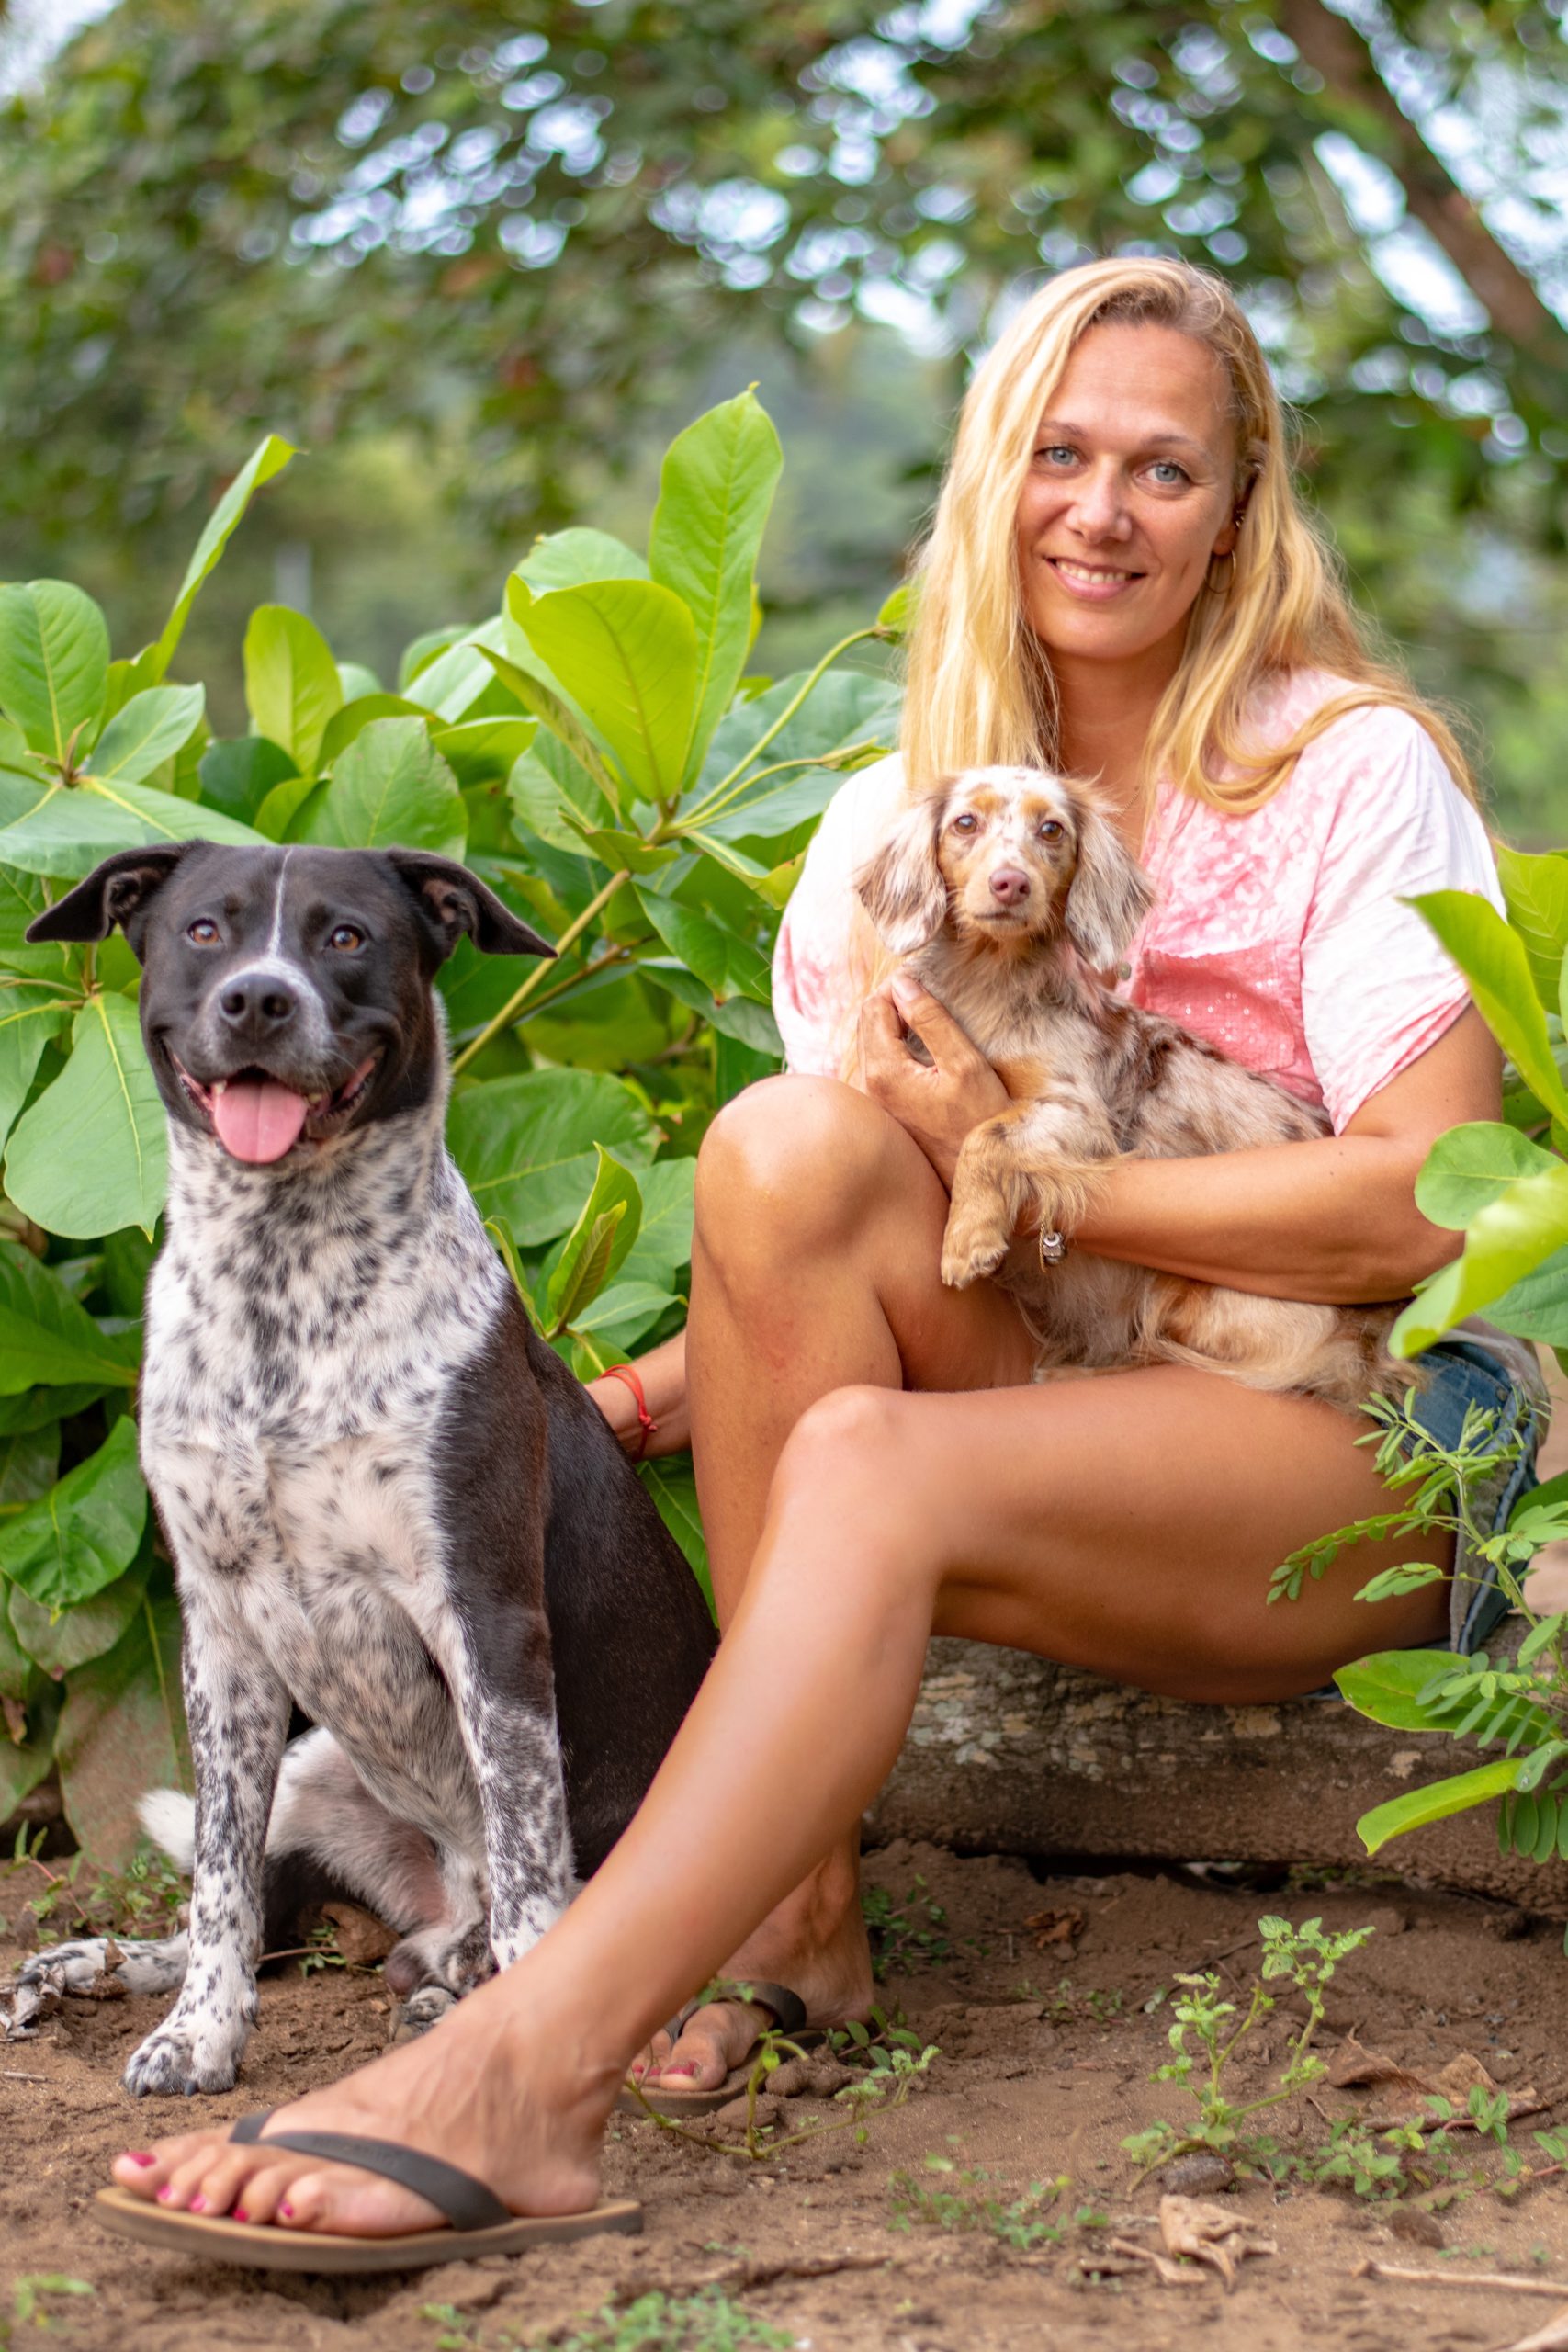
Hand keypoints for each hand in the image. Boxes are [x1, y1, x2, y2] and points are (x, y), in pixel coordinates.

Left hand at [855, 971, 1008, 1189]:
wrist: (981, 1176)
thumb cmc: (980, 1124)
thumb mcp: (964, 1065)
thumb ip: (931, 1021)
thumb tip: (903, 984)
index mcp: (884, 1073)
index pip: (873, 1008)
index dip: (898, 988)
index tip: (926, 981)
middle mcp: (870, 1087)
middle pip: (869, 1024)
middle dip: (894, 1003)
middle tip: (929, 994)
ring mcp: (876, 1102)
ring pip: (874, 1044)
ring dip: (897, 1024)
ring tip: (929, 1016)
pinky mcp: (887, 1110)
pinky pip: (882, 1064)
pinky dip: (899, 1046)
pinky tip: (925, 1048)